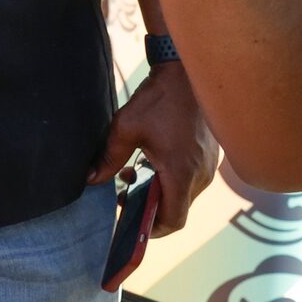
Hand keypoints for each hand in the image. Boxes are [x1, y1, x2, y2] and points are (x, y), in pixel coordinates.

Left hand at [87, 62, 215, 254]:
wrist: (185, 72)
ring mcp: (208, 164)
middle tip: (124, 196)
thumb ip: (109, 159)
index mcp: (181, 173)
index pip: (174, 220)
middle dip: (150, 208)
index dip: (153, 230)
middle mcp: (200, 174)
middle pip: (178, 209)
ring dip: (159, 192)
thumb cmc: (158, 99)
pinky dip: (171, 179)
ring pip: (184, 194)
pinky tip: (150, 161)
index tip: (133, 223)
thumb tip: (91, 180)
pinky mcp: (210, 155)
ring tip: (132, 174)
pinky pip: (191, 179)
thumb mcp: (125, 128)